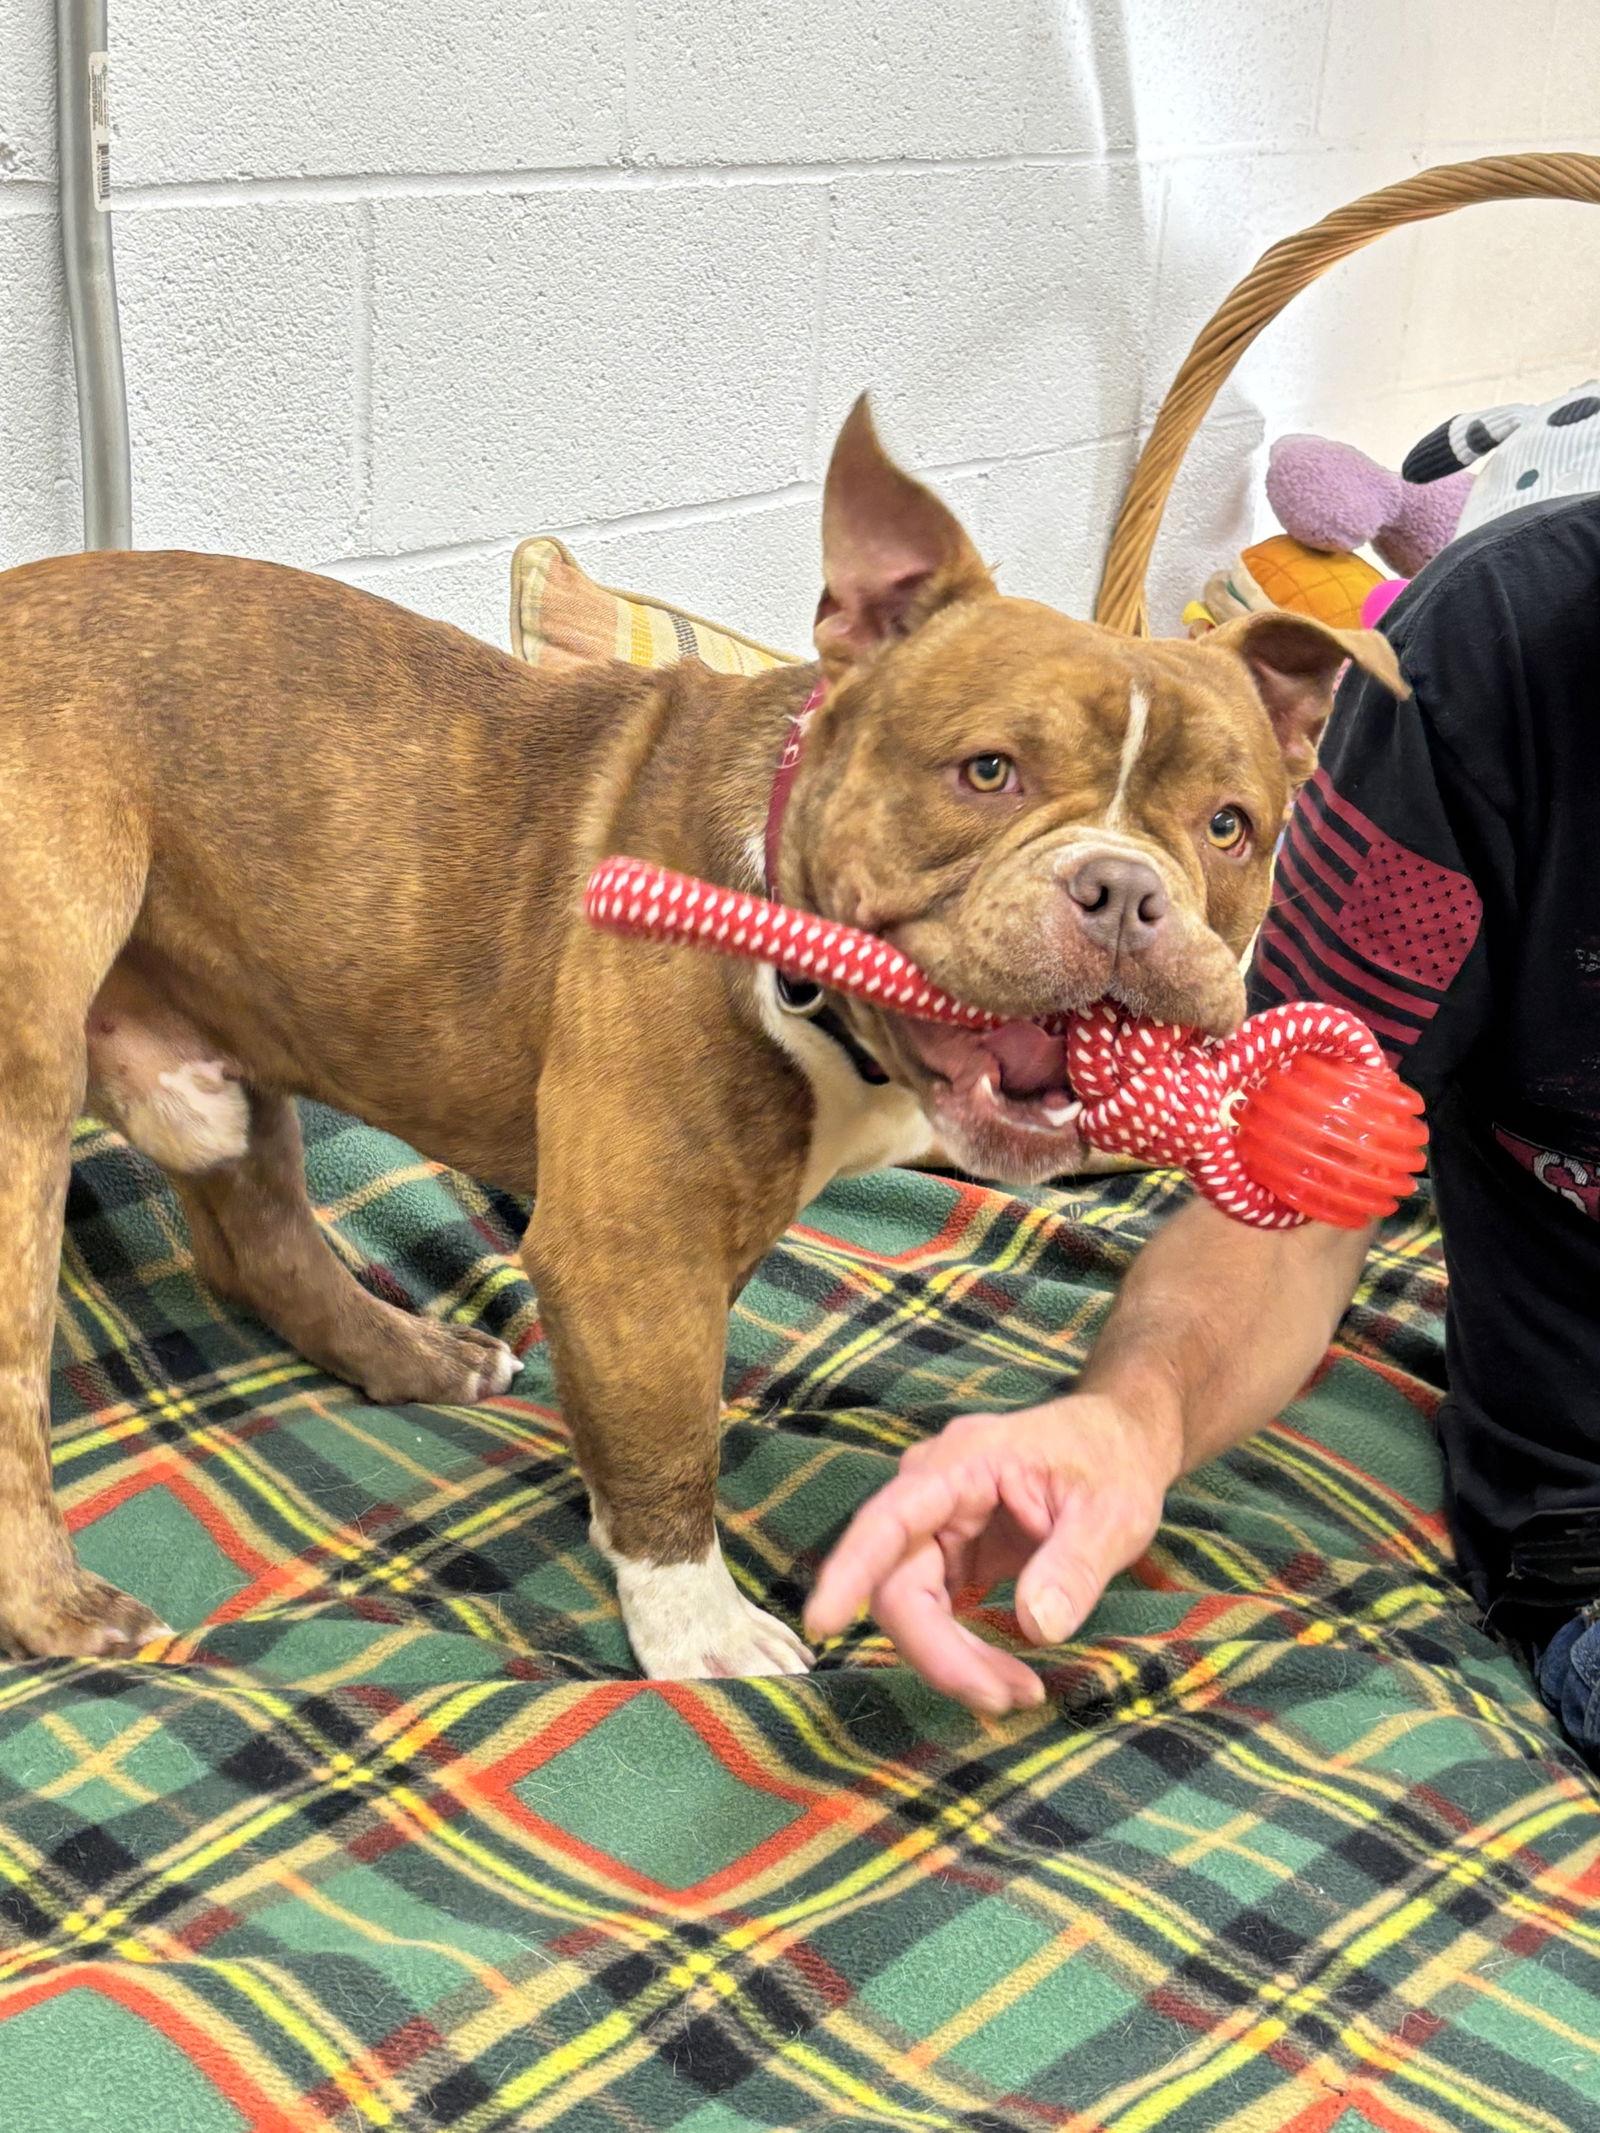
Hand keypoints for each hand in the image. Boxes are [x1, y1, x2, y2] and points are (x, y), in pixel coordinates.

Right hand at [804, 1396, 1176, 1715]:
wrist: (1119, 1442)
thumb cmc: (1112, 1462)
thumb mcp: (1113, 1512)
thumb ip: (1075, 1566)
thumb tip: (1036, 1628)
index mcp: (964, 1462)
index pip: (890, 1519)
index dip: (851, 1571)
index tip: (823, 1622)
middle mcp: (934, 1491)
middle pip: (899, 1583)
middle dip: (942, 1652)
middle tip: (1009, 1698)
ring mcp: (938, 1523)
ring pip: (912, 1606)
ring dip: (954, 1660)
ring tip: (1020, 1691)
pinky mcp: (950, 1554)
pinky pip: (934, 1610)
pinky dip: (962, 1651)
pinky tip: (1003, 1675)